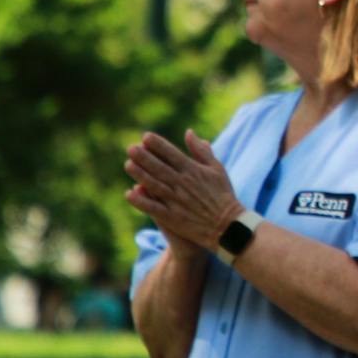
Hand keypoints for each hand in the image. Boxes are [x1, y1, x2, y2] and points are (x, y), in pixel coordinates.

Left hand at [124, 130, 243, 250]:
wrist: (229, 225)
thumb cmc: (223, 195)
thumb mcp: (217, 169)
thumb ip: (201, 151)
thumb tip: (189, 132)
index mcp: (194, 170)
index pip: (172, 154)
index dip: (158, 144)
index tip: (145, 137)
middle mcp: (183, 184)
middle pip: (160, 167)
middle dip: (144, 157)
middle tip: (131, 148)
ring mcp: (177, 201)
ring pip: (154, 185)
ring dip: (140, 175)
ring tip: (128, 165)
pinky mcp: (173, 217)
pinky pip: (153, 208)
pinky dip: (141, 201)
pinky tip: (130, 193)